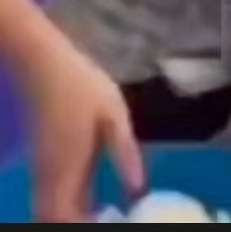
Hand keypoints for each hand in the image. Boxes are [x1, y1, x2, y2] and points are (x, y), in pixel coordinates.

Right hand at [21, 29, 143, 221]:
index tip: (116, 224)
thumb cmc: (81, 87)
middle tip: (113, 221)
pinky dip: (70, 209)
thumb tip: (138, 189)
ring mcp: (43, 170)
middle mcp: (48, 176)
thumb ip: (124, 152)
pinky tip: (97, 206)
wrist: (44, 65)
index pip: (65, 217)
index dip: (86, 227)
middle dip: (78, 225)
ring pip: (49, 211)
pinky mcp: (45, 163)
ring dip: (73, 219)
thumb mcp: (113, 115)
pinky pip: (51, 198)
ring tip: (109, 218)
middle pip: (52, 219)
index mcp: (66, 167)